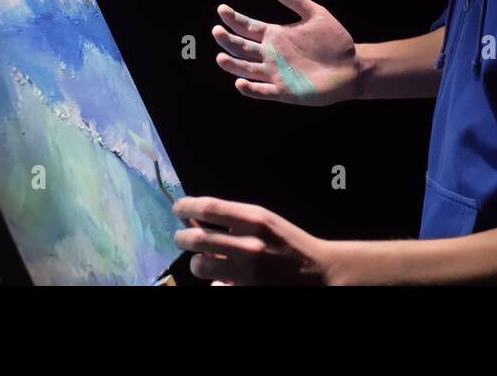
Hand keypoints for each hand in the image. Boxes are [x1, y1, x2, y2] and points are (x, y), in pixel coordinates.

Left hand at [173, 196, 333, 285]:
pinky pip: (215, 285)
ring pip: (200, 265)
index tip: (178, 208)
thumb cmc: (288, 243)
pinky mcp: (246, 289)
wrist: (318, 272)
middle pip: (197, 238)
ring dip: (197, 262)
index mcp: (255, 220)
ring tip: (204, 261)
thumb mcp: (265, 222)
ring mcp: (247, 271)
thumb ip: (233, 219)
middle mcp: (250, 244)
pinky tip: (224, 278)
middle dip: (181, 238)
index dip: (187, 206)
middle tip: (180, 238)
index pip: (209, 208)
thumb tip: (194, 219)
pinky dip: (214, 282)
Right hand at [212, 0, 359, 105]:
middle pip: (242, 48)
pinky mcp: (285, 92)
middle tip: (217, 31)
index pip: (248, 27)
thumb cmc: (334, 41)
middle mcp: (271, 55)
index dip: (234, 20)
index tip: (222, 10)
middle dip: (228, 40)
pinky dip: (251, 89)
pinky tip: (240, 83)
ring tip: (221, 57)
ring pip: (247, 70)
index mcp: (275, 36)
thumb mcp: (315, 13)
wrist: (352, 67)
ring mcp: (276, 74)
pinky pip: (263, 91)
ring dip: (233, 65)